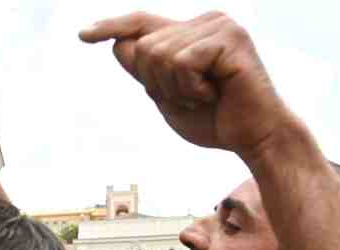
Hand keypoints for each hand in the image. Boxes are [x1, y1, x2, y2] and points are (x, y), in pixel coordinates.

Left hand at [80, 12, 296, 161]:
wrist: (255, 138)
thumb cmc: (215, 120)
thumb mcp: (167, 97)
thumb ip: (145, 72)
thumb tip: (117, 43)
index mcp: (190, 33)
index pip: (141, 23)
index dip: (111, 27)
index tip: (83, 36)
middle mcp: (204, 20)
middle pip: (143, 47)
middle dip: (156, 83)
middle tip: (190, 98)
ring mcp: (219, 25)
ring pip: (159, 54)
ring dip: (175, 89)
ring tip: (203, 97)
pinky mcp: (230, 37)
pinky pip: (182, 62)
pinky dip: (190, 88)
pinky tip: (213, 94)